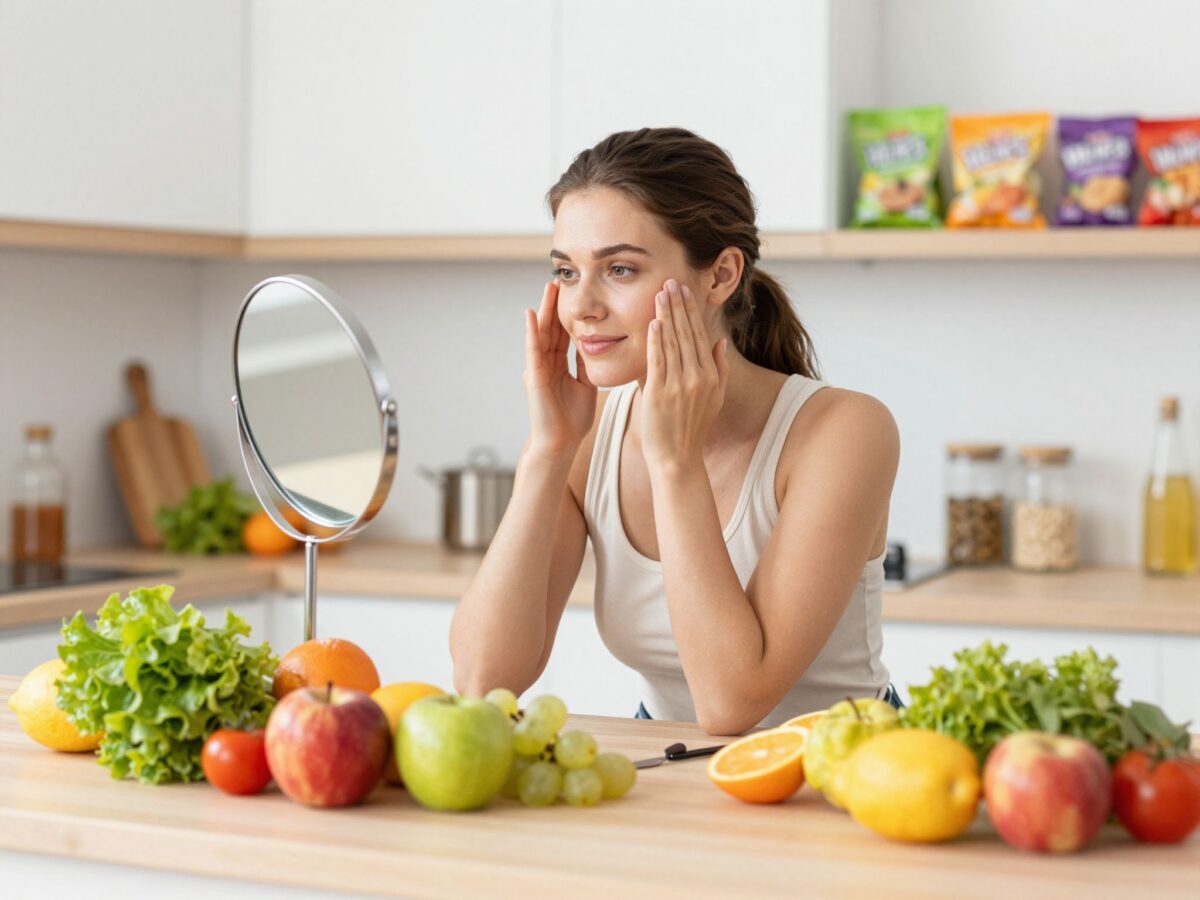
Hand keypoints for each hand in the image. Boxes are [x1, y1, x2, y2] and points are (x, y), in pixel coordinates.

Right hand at [523, 280, 596, 455]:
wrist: (561, 443)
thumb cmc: (572, 419)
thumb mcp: (586, 385)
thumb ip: (587, 366)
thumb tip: (598, 347)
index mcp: (559, 365)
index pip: (563, 333)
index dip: (568, 313)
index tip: (574, 292)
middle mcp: (546, 363)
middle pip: (551, 327)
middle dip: (555, 304)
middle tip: (559, 279)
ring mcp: (538, 368)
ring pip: (541, 333)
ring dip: (543, 309)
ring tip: (547, 287)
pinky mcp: (534, 376)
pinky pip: (532, 350)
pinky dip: (531, 332)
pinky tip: (530, 315)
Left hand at [641, 279, 728, 472]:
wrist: (677, 459)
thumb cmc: (692, 429)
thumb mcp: (715, 398)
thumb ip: (719, 368)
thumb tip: (720, 341)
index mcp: (711, 376)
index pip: (700, 335)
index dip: (692, 311)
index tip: (684, 291)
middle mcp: (698, 378)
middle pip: (687, 334)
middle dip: (679, 305)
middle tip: (670, 281)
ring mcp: (679, 385)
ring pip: (673, 342)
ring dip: (667, 315)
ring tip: (661, 294)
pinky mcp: (660, 394)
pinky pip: (658, 361)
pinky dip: (656, 340)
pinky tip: (654, 322)